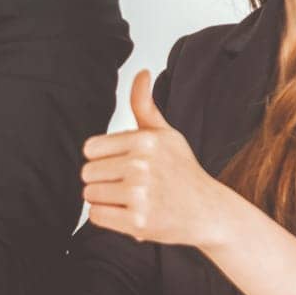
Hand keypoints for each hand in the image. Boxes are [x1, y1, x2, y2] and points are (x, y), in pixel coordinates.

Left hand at [82, 71, 238, 247]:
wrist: (208, 211)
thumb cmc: (181, 170)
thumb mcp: (166, 134)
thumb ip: (144, 105)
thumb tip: (142, 72)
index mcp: (146, 141)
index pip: (90, 149)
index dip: (102, 158)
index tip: (122, 164)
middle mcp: (142, 165)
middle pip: (87, 173)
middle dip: (102, 180)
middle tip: (128, 184)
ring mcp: (139, 195)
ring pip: (89, 194)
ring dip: (104, 199)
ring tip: (131, 198)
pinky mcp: (137, 222)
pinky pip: (96, 216)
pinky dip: (108, 217)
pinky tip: (129, 213)